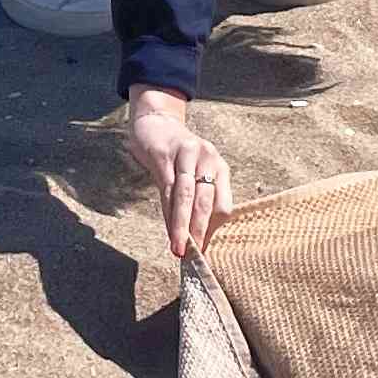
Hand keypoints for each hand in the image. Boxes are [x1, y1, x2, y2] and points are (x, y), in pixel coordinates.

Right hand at [127, 85, 233, 258]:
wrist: (154, 122)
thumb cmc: (175, 155)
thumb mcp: (193, 174)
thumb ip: (196, 202)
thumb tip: (197, 240)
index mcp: (220, 167)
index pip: (223, 206)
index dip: (213, 231)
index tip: (202, 251)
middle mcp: (208, 158)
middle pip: (206, 202)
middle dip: (199, 232)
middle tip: (193, 255)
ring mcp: (187, 154)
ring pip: (186, 196)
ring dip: (182, 225)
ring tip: (179, 248)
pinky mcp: (164, 153)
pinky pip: (167, 187)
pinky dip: (168, 211)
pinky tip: (167, 227)